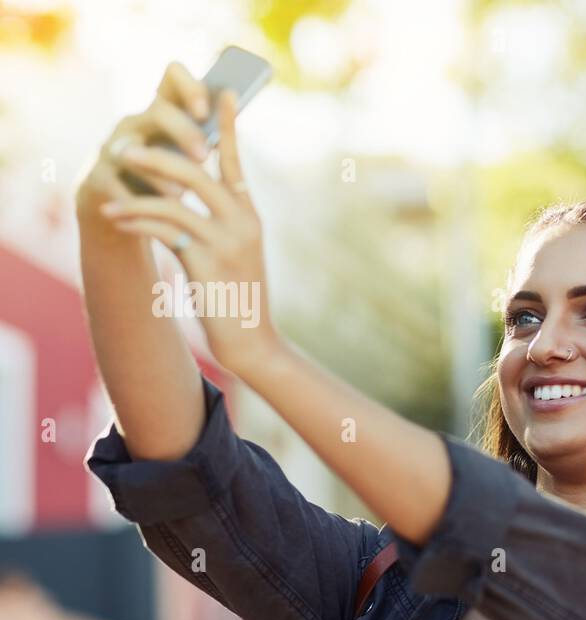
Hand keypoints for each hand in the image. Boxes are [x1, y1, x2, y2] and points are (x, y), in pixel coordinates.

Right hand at [76, 61, 210, 217]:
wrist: (122, 209)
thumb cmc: (165, 177)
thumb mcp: (185, 156)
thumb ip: (206, 139)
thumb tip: (235, 124)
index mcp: (162, 112)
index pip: (173, 77)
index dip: (190, 87)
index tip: (205, 111)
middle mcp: (136, 123)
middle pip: (159, 112)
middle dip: (184, 132)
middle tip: (204, 157)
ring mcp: (113, 148)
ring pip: (134, 151)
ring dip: (160, 173)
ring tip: (182, 195)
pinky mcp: (97, 176)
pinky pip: (113, 184)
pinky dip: (133, 200)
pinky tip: (150, 216)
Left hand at [99, 89, 280, 378]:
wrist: (252, 340)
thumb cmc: (237, 294)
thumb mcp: (233, 252)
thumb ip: (218, 220)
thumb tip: (186, 192)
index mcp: (250, 215)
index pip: (235, 162)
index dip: (226, 126)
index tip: (219, 91)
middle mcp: (243, 223)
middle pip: (199, 172)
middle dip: (160, 155)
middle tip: (125, 145)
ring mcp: (226, 243)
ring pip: (178, 200)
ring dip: (139, 190)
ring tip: (110, 190)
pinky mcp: (206, 263)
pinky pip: (165, 232)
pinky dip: (138, 222)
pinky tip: (117, 219)